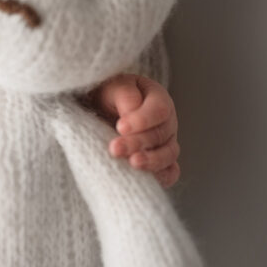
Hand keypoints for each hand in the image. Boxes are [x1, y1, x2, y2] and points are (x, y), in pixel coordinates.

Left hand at [83, 73, 180, 187]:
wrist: (97, 108)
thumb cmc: (106, 95)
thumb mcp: (113, 87)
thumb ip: (126, 97)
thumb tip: (132, 115)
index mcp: (157, 98)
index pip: (159, 110)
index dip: (142, 120)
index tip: (120, 127)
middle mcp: (166, 121)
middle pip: (160, 135)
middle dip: (137, 143)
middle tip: (115, 148)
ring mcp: (165, 143)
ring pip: (168, 155)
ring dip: (150, 161)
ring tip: (132, 164)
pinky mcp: (160, 161)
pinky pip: (169, 172)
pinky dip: (161, 177)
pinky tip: (144, 179)